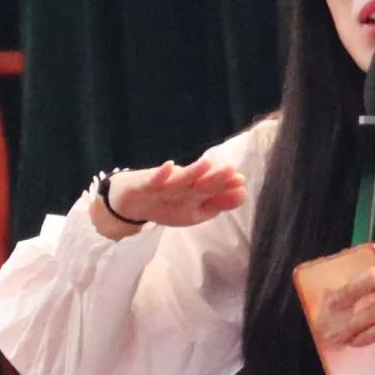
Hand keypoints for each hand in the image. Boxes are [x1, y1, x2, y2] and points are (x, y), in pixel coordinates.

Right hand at [104, 157, 246, 226]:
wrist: (130, 203)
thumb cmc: (168, 203)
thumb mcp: (194, 211)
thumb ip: (218, 203)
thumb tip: (244, 194)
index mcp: (196, 191)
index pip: (214, 188)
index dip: (226, 185)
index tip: (241, 180)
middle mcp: (183, 184)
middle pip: (200, 182)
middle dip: (215, 176)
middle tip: (231, 169)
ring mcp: (164, 183)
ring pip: (180, 179)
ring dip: (193, 171)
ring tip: (207, 163)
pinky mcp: (144, 183)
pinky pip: (153, 180)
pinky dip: (160, 174)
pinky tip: (169, 166)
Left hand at [319, 259, 374, 374]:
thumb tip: (345, 291)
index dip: (352, 281)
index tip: (334, 295)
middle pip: (374, 278)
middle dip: (347, 293)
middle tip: (331, 308)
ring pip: (374, 309)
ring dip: (351, 325)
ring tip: (338, 334)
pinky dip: (364, 336)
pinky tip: (356, 341)